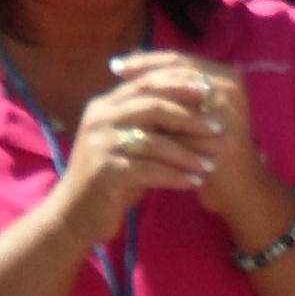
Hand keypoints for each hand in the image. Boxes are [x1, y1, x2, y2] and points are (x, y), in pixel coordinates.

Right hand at [53, 60, 225, 239]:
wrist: (76, 212)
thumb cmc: (114, 175)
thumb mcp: (131, 142)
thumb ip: (154, 122)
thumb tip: (200, 103)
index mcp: (106, 105)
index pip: (146, 83)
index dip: (180, 84)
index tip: (211, 90)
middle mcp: (100, 119)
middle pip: (152, 105)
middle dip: (189, 116)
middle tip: (218, 128)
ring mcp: (100, 144)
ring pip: (152, 141)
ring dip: (186, 153)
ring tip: (211, 164)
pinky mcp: (104, 172)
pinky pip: (148, 170)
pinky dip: (174, 176)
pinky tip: (194, 182)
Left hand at [112, 50, 294, 246]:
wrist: (240, 186)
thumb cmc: (212, 145)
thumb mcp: (195, 109)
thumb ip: (173, 87)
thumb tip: (133, 57)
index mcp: (228, 78)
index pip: (181, 60)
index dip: (147, 61)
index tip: (118, 65)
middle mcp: (231, 91)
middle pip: (175, 72)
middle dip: (141, 72)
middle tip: (113, 73)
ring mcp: (226, 114)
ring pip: (173, 98)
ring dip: (143, 98)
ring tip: (116, 100)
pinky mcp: (218, 140)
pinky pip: (175, 130)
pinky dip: (151, 126)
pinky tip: (129, 126)